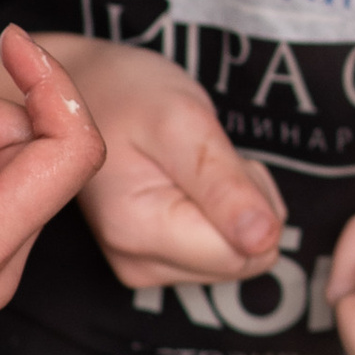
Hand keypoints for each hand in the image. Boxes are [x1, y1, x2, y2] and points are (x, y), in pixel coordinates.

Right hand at [37, 37, 286, 293]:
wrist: (89, 90)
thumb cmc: (130, 94)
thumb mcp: (183, 122)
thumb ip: (224, 185)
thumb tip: (265, 240)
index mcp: (138, 231)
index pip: (240, 254)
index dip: (253, 203)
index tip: (222, 159)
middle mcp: (135, 262)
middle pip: (240, 260)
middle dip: (248, 206)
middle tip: (209, 158)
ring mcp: (140, 264)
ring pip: (235, 257)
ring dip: (235, 208)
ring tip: (194, 164)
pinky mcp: (150, 260)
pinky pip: (217, 253)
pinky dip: (221, 215)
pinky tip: (189, 181)